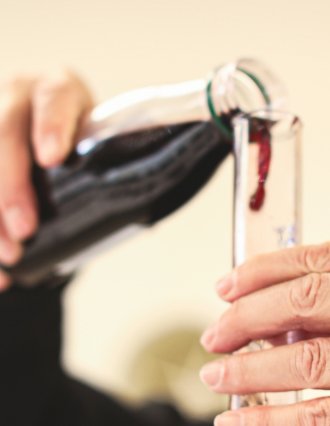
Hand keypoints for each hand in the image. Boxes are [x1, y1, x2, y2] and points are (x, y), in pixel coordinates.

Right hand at [0, 69, 92, 289]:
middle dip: (10, 187)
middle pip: (3, 135)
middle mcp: (14, 96)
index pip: (54, 99)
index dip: (52, 126)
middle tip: (25, 230)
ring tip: (8, 256)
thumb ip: (109, 162)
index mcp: (57, 89)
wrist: (45, 132)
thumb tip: (141, 209)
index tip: (52, 157)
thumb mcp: (98, 140)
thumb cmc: (81, 142)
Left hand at [198, 241, 329, 425]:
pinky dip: (267, 423)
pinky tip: (237, 425)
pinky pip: (317, 418)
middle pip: (311, 299)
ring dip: (248, 370)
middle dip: (247, 315)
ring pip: (306, 359)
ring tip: (217, 379)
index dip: (268, 269)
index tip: (229, 285)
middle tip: (216, 333)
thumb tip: (274, 307)